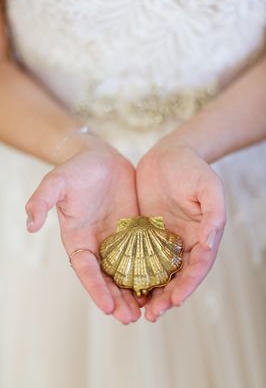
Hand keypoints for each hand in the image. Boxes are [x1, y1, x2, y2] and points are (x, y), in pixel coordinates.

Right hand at [26, 136, 143, 323]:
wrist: (99, 158)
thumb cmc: (76, 169)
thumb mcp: (56, 182)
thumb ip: (42, 201)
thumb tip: (30, 226)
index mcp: (78, 239)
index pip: (86, 269)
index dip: (95, 288)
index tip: (107, 308)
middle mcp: (98, 244)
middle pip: (107, 278)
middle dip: (117, 299)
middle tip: (131, 319)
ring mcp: (118, 239)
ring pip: (127, 270)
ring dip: (135, 291)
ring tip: (148, 310)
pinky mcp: (135, 231)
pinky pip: (144, 253)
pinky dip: (151, 269)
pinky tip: (164, 282)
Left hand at [136, 139, 225, 321]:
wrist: (168, 154)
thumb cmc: (192, 168)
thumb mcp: (208, 186)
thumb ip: (213, 213)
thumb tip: (209, 245)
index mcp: (203, 235)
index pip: (197, 266)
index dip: (188, 285)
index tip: (175, 300)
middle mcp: (184, 242)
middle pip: (177, 276)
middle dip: (167, 297)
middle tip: (153, 314)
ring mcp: (163, 240)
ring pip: (157, 271)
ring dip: (149, 291)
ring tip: (136, 309)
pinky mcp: (145, 234)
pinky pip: (138, 256)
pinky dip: (133, 272)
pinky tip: (121, 284)